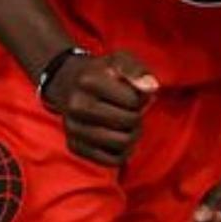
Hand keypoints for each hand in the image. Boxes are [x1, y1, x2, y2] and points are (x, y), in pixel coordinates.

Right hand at [42, 50, 157, 165]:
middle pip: (129, 122)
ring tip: (129, 125)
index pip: (133, 100)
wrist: (69, 84)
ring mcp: (73, 128)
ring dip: (133, 135)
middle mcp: (77, 106)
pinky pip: (111, 161)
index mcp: (89, 81)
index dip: (141, 98)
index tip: (133, 93)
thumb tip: (151, 89)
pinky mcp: (74, 146)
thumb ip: (137, 71)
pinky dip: (123, 153)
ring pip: (121, 144)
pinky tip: (120, 138)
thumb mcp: (120, 60)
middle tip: (133, 111)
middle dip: (138, 117)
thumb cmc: (102, 72)